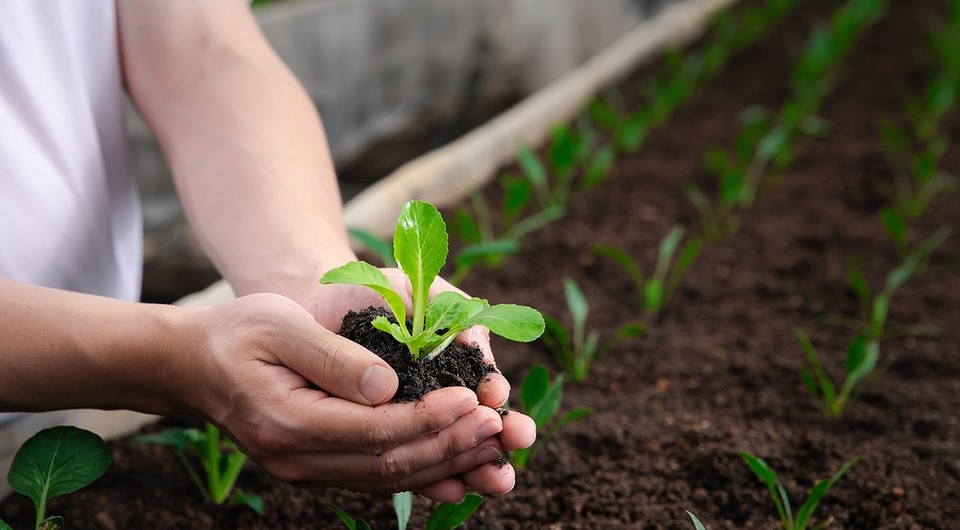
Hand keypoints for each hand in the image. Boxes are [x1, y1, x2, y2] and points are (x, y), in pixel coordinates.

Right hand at [164, 293, 518, 499]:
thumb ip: (334, 357)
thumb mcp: (281, 325)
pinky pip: (377, 476)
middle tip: (501, 426)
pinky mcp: (318, 466)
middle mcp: (298, 459)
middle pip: (389, 463)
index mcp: (289, 423)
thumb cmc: (239, 332)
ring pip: (388, 478)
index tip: (475, 401)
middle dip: (451, 445)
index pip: (374, 430)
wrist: (195, 365)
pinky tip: (459, 466)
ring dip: (446, 464)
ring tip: (494, 448)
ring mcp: (307, 470)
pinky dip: (422, 471)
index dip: (429, 419)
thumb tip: (390, 385)